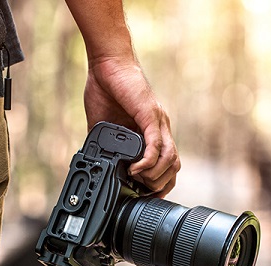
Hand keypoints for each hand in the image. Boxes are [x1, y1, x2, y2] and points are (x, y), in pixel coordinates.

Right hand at [83, 55, 179, 197]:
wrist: (107, 64)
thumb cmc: (106, 88)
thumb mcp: (104, 126)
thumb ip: (106, 145)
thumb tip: (96, 163)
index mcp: (151, 132)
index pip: (166, 165)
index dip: (159, 184)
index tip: (144, 196)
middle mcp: (160, 129)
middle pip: (174, 167)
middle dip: (160, 185)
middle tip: (142, 193)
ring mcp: (158, 123)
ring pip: (170, 159)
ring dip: (154, 176)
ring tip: (137, 180)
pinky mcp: (150, 116)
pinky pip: (156, 145)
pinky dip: (148, 162)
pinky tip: (136, 169)